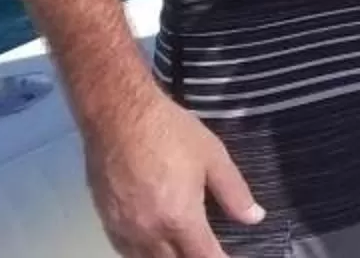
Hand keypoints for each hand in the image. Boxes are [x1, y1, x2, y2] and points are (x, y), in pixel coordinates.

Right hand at [81, 88, 261, 257]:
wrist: (119, 115)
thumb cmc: (170, 133)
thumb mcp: (214, 157)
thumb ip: (235, 193)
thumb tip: (254, 218)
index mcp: (179, 219)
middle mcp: (148, 232)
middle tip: (209, 250)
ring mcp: (123, 229)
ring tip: (185, 248)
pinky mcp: (105, 220)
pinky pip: (126, 250)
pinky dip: (144, 253)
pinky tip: (155, 244)